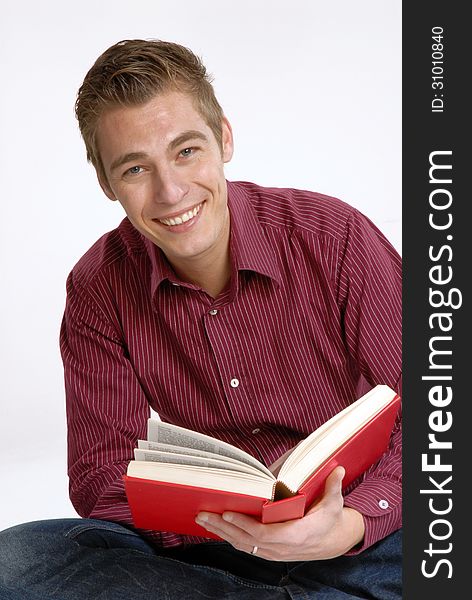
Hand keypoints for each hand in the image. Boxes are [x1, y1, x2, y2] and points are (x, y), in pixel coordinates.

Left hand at [195, 466, 364, 560]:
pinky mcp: (269, 552)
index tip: (226, 513)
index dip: (244, 525)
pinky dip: (229, 536)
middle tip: (202, 514)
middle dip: (222, 527)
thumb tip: (338, 469)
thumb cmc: (330, 518)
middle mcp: (282, 548)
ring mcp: (274, 553)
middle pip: (246, 540)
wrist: (333, 541)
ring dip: (220, 532)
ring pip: (242, 545)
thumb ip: (334, 487)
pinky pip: (245, 546)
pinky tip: (215, 527)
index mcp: (296, 535)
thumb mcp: (335, 503)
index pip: (264, 534)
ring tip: (202, 519)